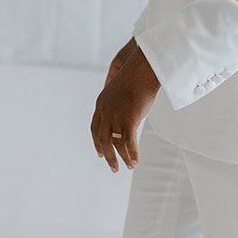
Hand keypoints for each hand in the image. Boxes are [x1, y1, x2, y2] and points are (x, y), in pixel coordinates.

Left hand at [90, 43, 160, 172]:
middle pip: (102, 139)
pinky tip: (136, 162)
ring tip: (130, 167)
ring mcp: (115, 116)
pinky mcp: (128, 119)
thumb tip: (128, 121)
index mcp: (100, 104)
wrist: (142, 69)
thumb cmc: (136, 78)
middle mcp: (105, 111)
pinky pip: (129, 142)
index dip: (96, 142)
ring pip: (116, 143)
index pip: (95, 128)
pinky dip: (133, 154)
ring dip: (122, 157)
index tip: (99, 153)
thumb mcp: (122, 93)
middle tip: (113, 168)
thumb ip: (121, 107)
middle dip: (107, 155)